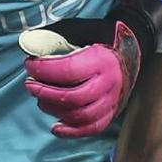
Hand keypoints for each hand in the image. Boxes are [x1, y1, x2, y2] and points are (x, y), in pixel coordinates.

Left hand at [20, 15, 143, 136]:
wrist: (131, 49)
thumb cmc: (100, 38)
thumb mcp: (80, 30)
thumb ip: (55, 37)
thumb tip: (29, 44)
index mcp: (102, 60)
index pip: (68, 70)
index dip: (44, 70)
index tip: (29, 65)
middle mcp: (110, 83)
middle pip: (72, 97)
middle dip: (45, 93)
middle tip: (30, 84)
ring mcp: (112, 100)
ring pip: (80, 116)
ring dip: (54, 110)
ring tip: (41, 100)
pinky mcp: (112, 112)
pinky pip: (91, 128)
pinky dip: (71, 132)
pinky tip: (55, 127)